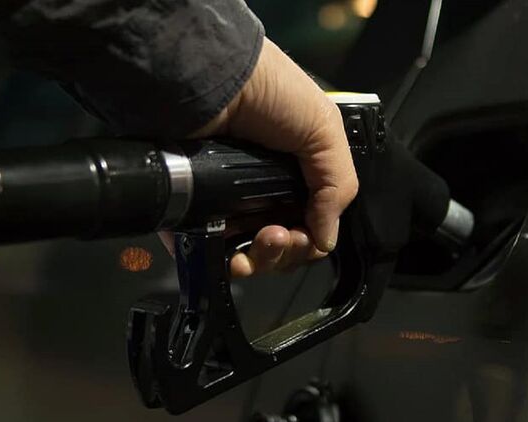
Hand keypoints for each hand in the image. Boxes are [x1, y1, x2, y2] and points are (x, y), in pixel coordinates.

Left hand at [166, 37, 357, 277]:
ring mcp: (224, 201)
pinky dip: (219, 262)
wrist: (209, 78)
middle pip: (277, 246)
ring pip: (244, 254)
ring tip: (260, 240)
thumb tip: (325, 241)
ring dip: (260, 259)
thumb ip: (336, 185)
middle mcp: (259, 190)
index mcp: (293, 175)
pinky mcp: (191, 208)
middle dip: (285, 252)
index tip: (305, 235)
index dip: (309, 240)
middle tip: (278, 235)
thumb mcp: (323, 129)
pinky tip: (229, 257)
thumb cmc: (270, 93)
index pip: (306, 224)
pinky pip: (204, 249)